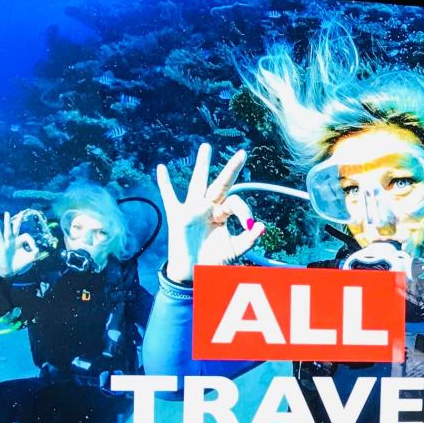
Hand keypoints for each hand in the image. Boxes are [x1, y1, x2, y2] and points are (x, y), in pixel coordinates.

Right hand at [0, 212, 39, 277]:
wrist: (10, 270)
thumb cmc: (20, 263)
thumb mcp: (30, 259)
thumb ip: (35, 254)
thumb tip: (37, 249)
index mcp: (20, 241)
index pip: (27, 236)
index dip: (32, 241)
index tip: (35, 249)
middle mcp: (14, 240)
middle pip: (17, 228)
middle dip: (19, 220)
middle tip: (22, 211)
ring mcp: (7, 242)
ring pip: (8, 230)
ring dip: (8, 221)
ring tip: (7, 213)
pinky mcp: (2, 246)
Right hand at [156, 144, 261, 283]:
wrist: (193, 275)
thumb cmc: (214, 261)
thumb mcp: (235, 250)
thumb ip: (249, 239)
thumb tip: (262, 226)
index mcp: (223, 215)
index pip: (236, 203)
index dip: (245, 212)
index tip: (251, 226)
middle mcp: (209, 208)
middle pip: (221, 184)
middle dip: (231, 169)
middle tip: (243, 153)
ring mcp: (192, 210)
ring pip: (198, 183)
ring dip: (202, 165)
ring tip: (206, 147)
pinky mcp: (177, 216)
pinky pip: (169, 197)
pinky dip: (164, 184)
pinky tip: (162, 168)